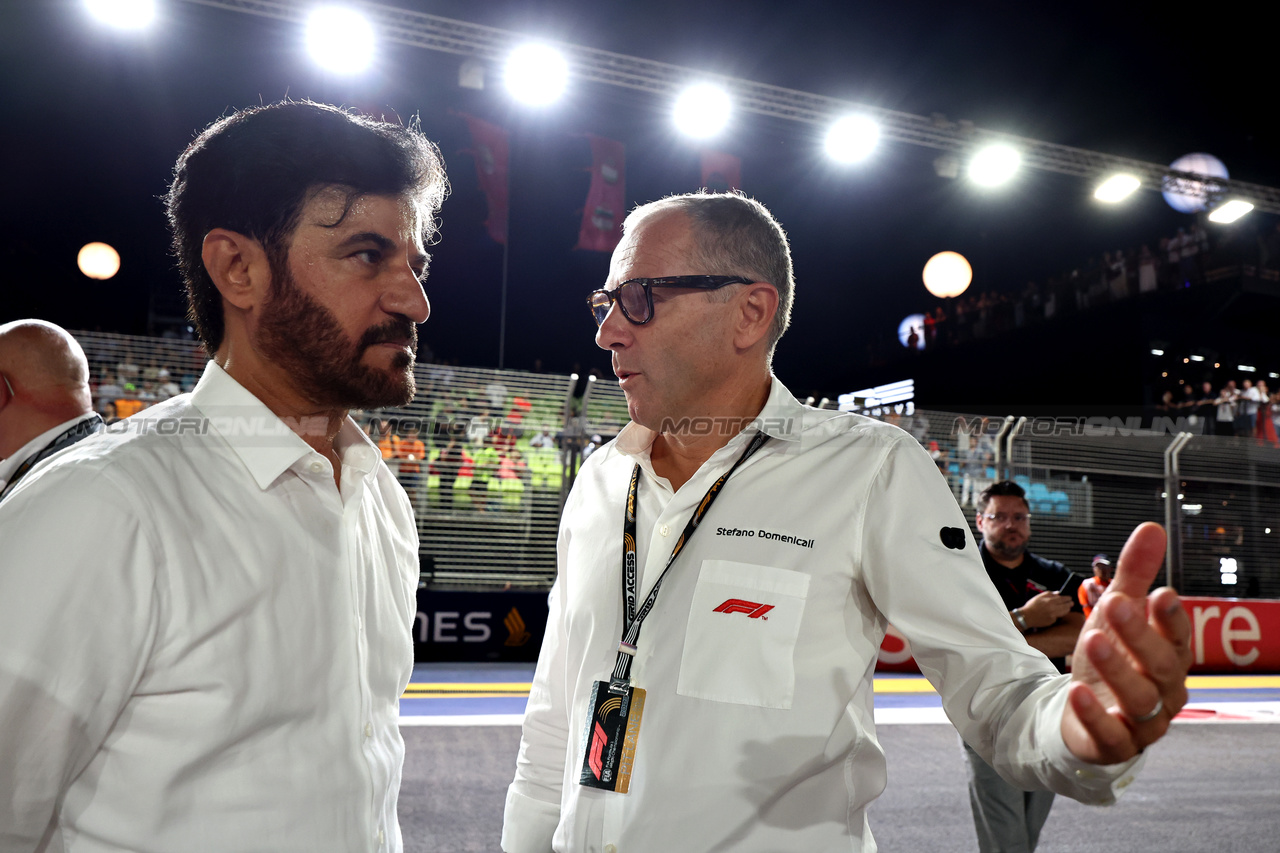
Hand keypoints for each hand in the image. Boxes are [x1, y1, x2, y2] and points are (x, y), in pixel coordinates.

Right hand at [1019, 591, 1073, 627]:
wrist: (1027, 616)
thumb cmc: (1032, 605)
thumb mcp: (1039, 596)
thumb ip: (1050, 594)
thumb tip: (1058, 593)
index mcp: (1050, 601)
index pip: (1063, 599)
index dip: (1068, 598)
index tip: (1070, 598)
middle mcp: (1053, 608)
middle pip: (1066, 606)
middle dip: (1070, 604)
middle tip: (1072, 603)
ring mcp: (1053, 615)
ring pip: (1064, 612)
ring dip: (1067, 609)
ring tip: (1068, 608)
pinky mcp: (1052, 621)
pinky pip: (1057, 617)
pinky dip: (1058, 615)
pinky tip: (1056, 613)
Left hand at [1061, 522, 1190, 764]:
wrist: (1086, 712)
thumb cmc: (1112, 658)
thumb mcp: (1117, 614)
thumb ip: (1134, 575)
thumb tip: (1151, 528)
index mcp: (1169, 657)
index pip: (1179, 638)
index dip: (1172, 618)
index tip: (1160, 593)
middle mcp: (1164, 691)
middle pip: (1160, 665)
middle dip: (1139, 635)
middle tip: (1116, 605)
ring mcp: (1143, 721)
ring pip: (1139, 699)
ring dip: (1117, 669)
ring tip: (1091, 640)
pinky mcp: (1115, 744)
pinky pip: (1111, 734)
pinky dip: (1095, 714)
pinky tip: (1076, 690)